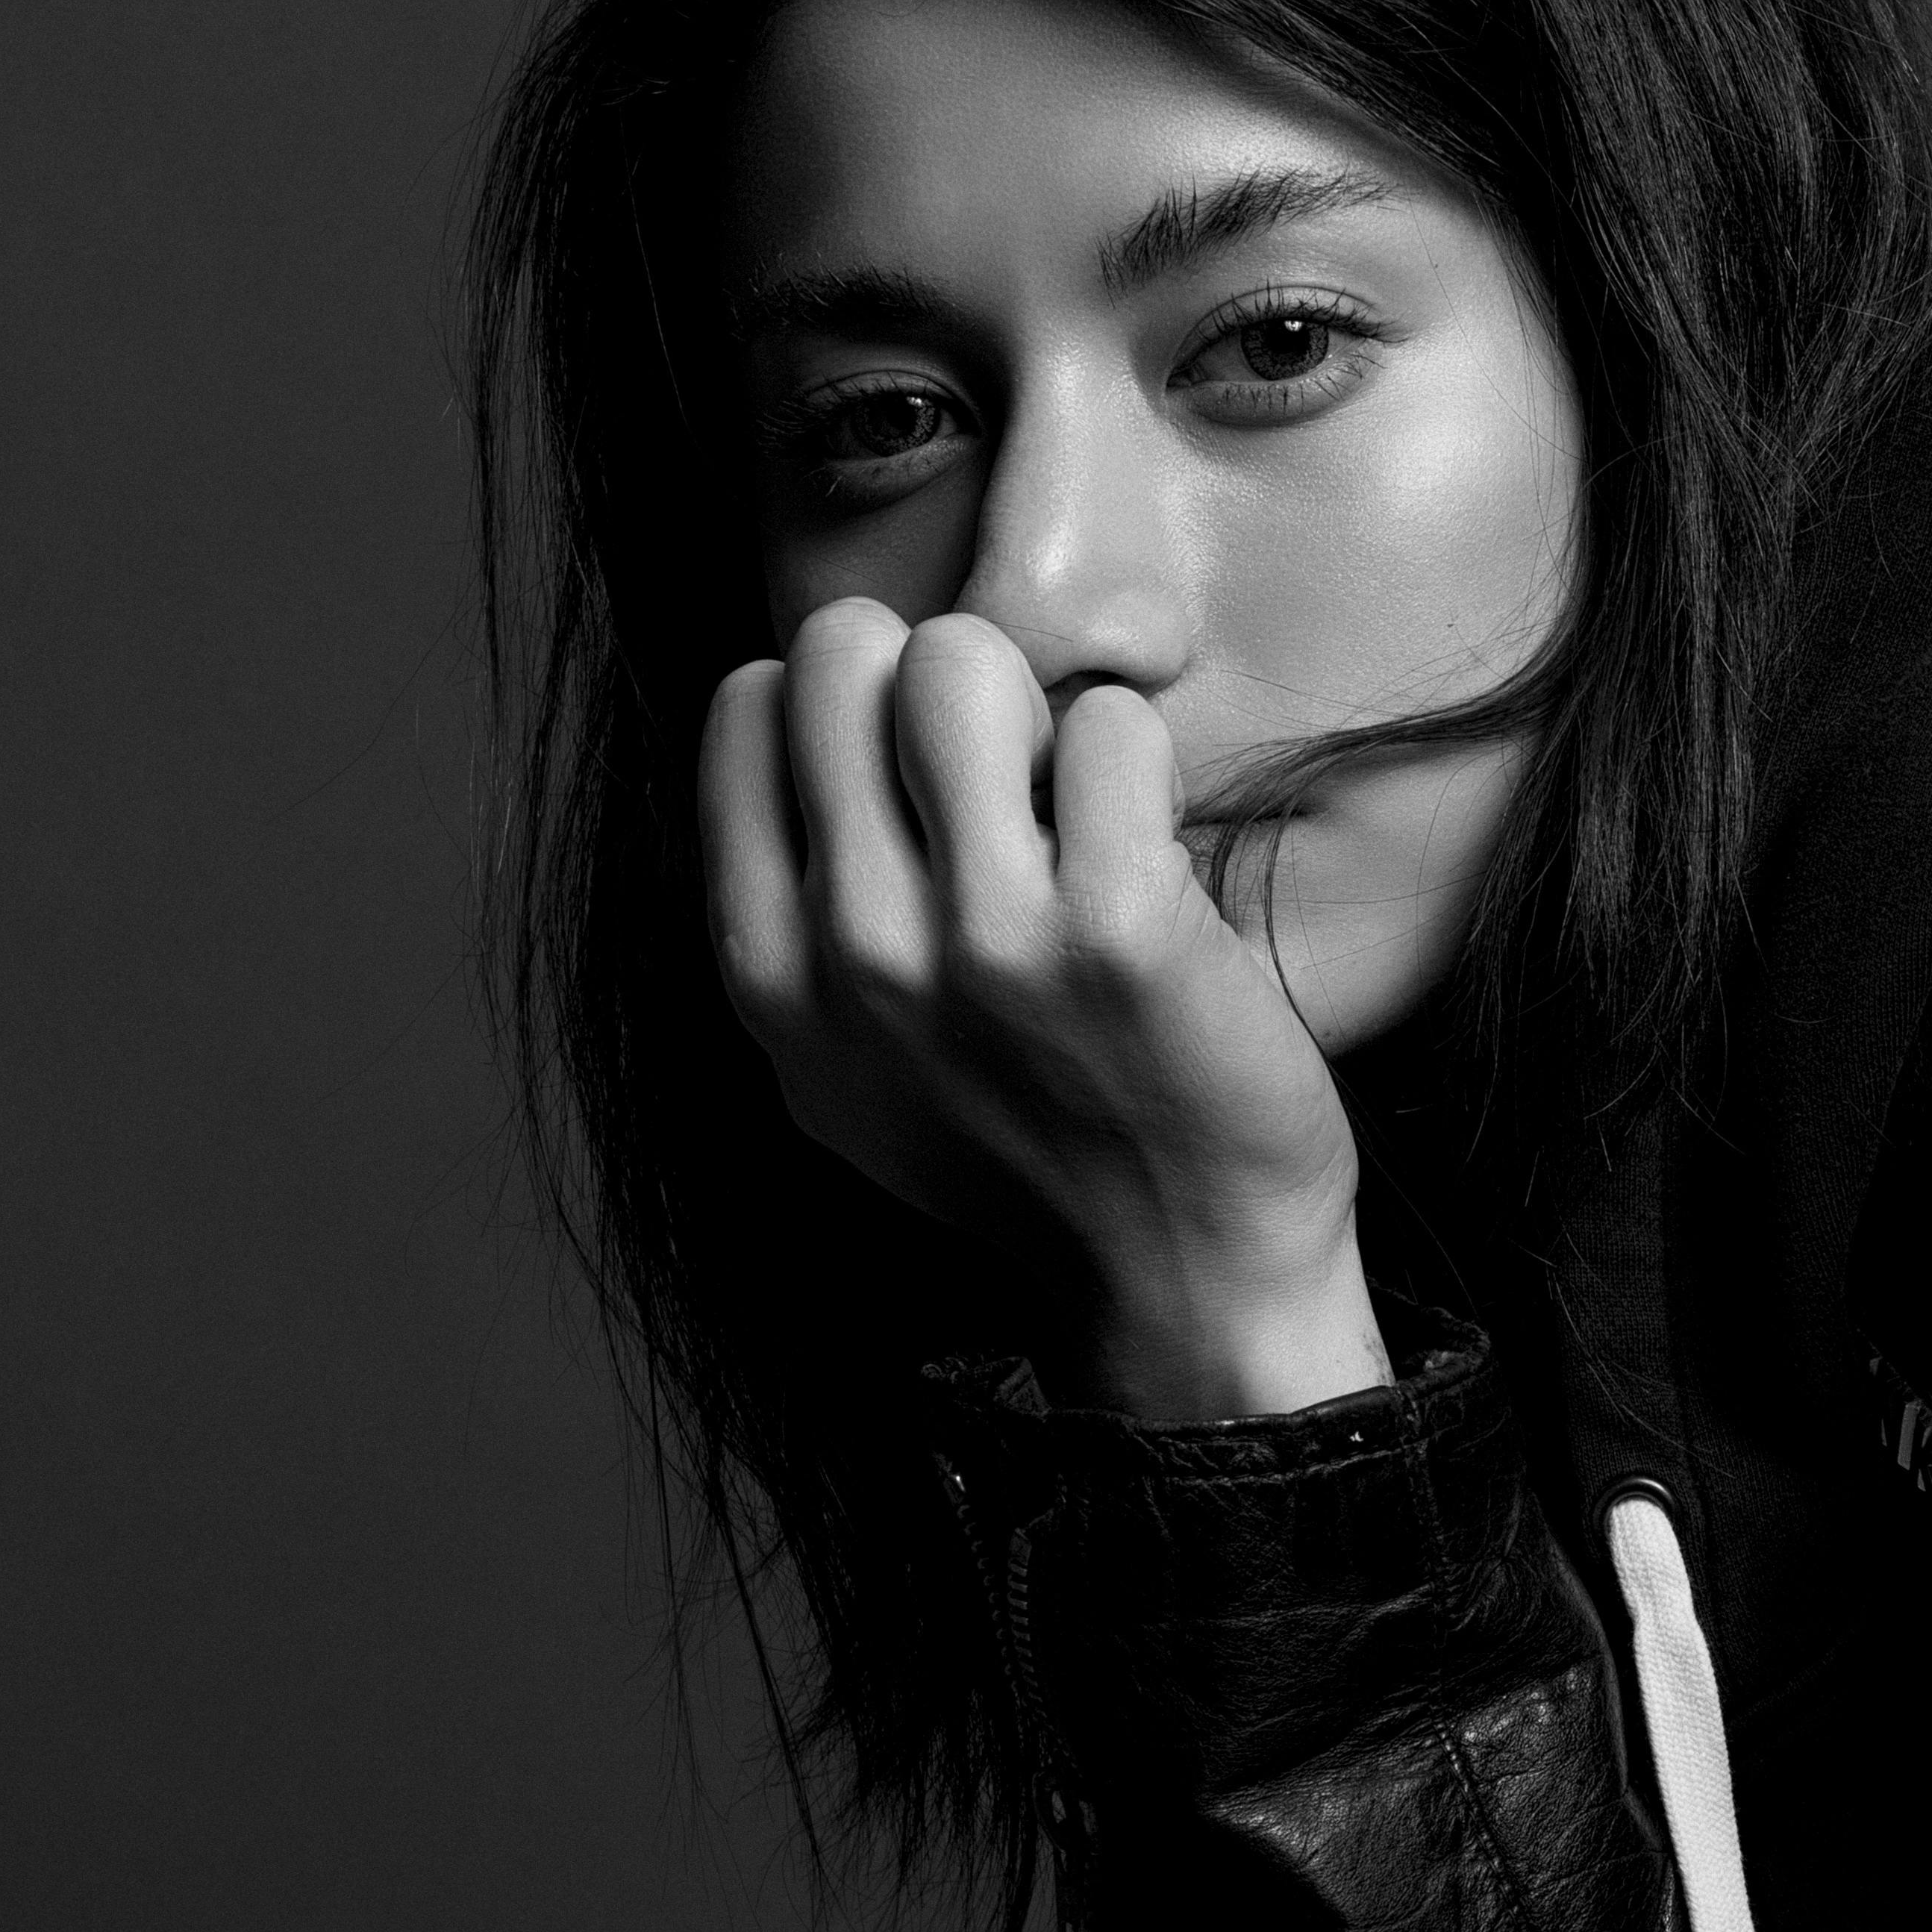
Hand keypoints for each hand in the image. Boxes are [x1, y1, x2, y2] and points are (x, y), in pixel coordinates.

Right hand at [701, 600, 1393, 1416]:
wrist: (1183, 1279)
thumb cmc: (1030, 1157)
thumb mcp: (843, 1077)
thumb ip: (790, 931)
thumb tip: (775, 752)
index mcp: (770, 976)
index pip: (748, 704)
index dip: (848, 706)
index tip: (916, 781)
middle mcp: (854, 952)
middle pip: (844, 651)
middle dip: (936, 676)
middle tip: (1007, 771)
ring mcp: (985, 940)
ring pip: (964, 661)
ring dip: (1037, 704)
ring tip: (1077, 798)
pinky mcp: (1120, 927)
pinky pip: (1112, 724)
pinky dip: (1140, 759)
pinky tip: (1154, 840)